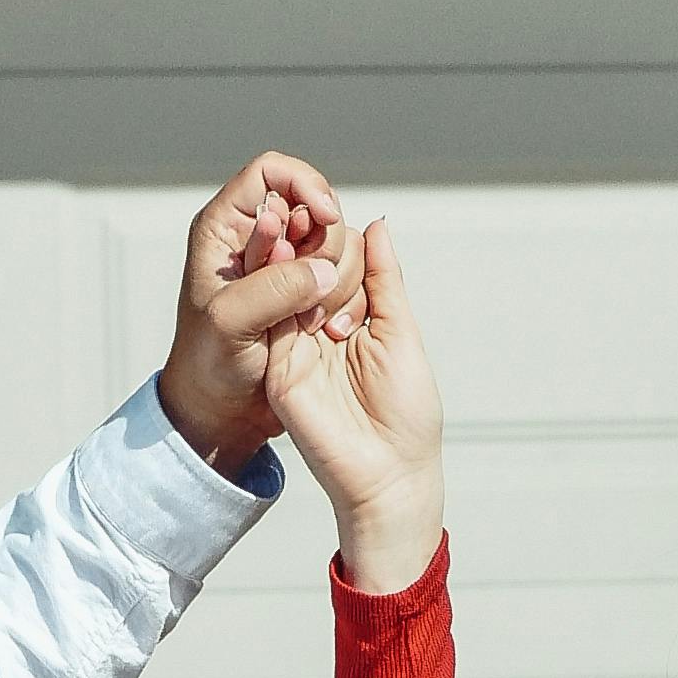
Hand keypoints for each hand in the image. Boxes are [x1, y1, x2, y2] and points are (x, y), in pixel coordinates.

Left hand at [157, 151, 353, 476]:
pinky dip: (345, 295)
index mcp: (225, 228)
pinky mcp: (306, 293)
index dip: (304, 185)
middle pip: (314, 204)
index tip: (324, 217)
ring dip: (338, 275)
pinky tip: (325, 326)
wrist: (221, 410)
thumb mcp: (230, 323)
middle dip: (326, 241)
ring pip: (335, 240)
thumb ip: (274, 287)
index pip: (272, 171)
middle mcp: (256, 239)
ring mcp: (285, 266)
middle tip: (317, 284)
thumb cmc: (208, 365)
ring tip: (311, 317)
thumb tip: (323, 269)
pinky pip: (343, 275)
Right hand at [261, 216, 442, 589]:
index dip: (332, 236)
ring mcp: (293, 351)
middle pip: (303, 272)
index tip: (328, 206)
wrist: (390, 475)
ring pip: (282, 290)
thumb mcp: (400, 333)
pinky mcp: (278, 371)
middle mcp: (316, 332)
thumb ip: (385, 281)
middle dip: (303, 237)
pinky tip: (277, 253)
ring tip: (286, 212)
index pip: (333, 265)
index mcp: (349, 321)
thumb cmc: (408, 414)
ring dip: (282, 252)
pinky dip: (272, 286)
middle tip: (306, 203)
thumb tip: (375, 224)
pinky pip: (269, 321)